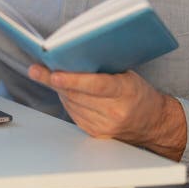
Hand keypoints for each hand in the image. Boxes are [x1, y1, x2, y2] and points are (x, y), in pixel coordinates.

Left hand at [28, 65, 186, 160]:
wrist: (152, 122)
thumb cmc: (138, 93)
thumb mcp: (127, 74)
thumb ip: (103, 67)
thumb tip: (73, 54)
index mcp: (125, 92)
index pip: (95, 85)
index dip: (73, 80)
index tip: (54, 75)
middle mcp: (114, 111)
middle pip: (77, 95)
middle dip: (53, 81)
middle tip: (36, 69)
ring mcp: (104, 125)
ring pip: (71, 104)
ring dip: (58, 89)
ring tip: (46, 74)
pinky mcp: (96, 134)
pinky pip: (73, 113)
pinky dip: (66, 100)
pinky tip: (63, 90)